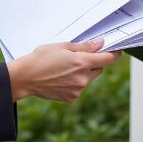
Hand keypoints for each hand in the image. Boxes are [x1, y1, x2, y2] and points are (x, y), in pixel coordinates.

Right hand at [6, 39, 120, 102]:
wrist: (25, 78)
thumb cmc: (41, 58)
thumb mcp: (63, 46)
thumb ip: (84, 47)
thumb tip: (100, 44)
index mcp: (82, 62)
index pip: (107, 58)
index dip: (115, 53)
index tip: (117, 50)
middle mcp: (83, 78)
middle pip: (99, 68)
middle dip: (94, 61)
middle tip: (80, 56)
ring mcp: (78, 90)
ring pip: (89, 78)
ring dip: (84, 72)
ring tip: (66, 67)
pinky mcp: (71, 98)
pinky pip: (80, 87)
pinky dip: (76, 81)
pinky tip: (61, 77)